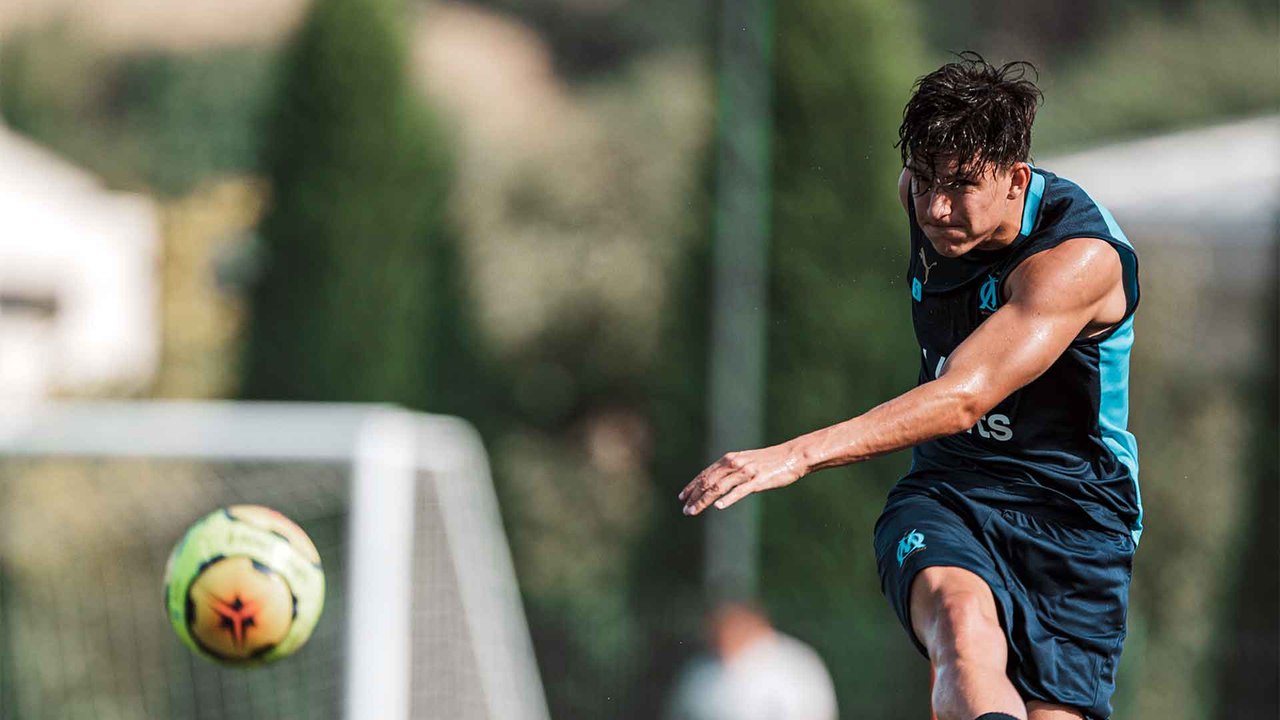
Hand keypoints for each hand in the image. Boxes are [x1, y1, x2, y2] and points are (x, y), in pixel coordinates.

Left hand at [679, 443, 806, 515]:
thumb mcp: (746, 461)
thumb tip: (718, 481)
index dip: (692, 485)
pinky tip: (718, 506)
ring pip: (719, 487)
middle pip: (708, 481)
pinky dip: (728, 499)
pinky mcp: (758, 480)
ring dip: (703, 500)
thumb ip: (732, 469)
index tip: (682, 497)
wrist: (793, 455)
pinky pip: (740, 490)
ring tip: (693, 511)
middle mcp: (735, 464)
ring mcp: (746, 472)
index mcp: (730, 459)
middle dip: (694, 496)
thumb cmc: (770, 461)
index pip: (705, 474)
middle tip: (685, 509)